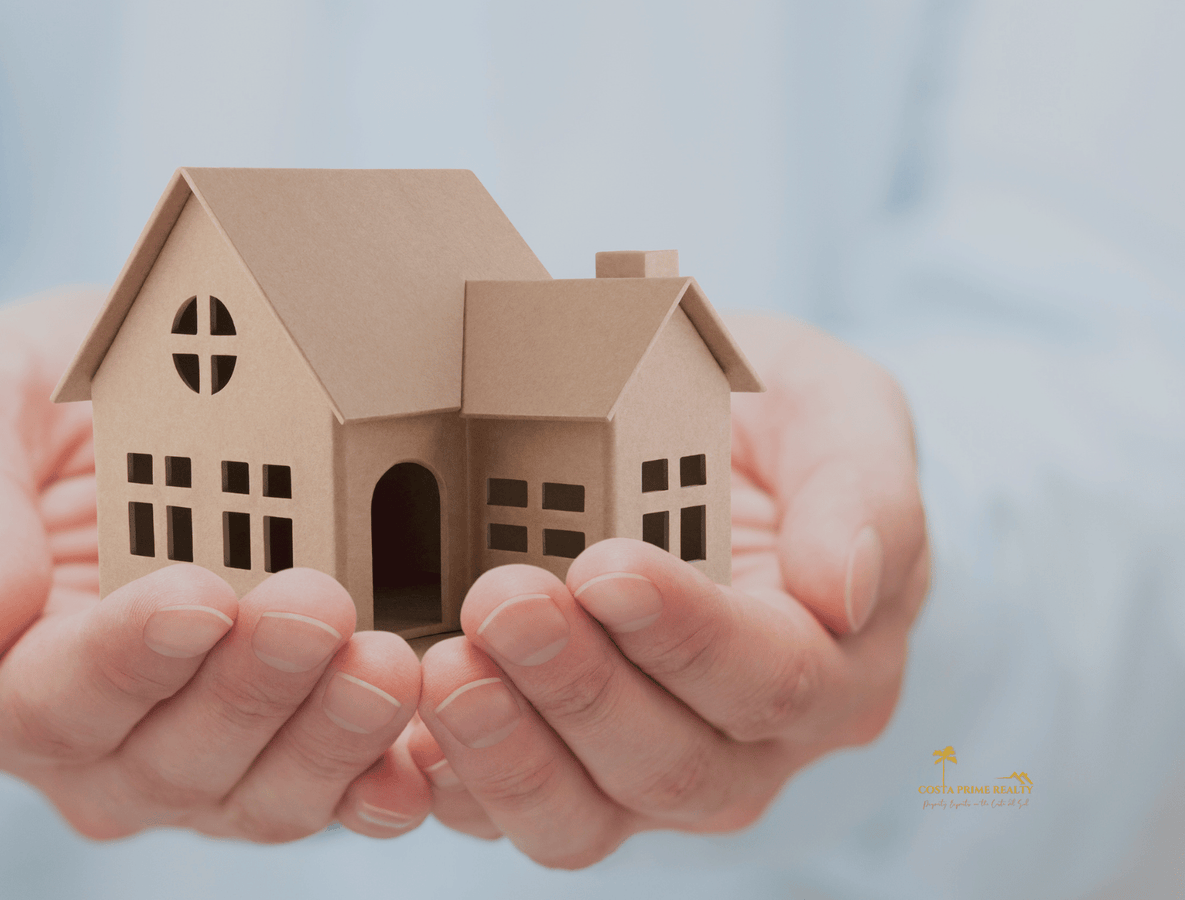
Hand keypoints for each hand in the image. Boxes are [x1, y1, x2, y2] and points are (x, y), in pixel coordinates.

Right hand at [0, 288, 427, 841]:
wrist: (111, 416)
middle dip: (251, 687)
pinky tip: (422, 759)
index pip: (50, 698)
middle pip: (166, 758)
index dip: (128, 657)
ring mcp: (183, 768)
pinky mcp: (274, 757)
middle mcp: (82, 752)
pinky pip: (326, 798)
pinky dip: (376, 786)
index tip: (200, 594)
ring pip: (255, 794)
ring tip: (389, 661)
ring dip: (329, 737)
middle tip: (320, 604)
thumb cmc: (20, 408)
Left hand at [410, 313, 929, 866]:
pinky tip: (402, 727)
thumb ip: (863, 491)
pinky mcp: (556, 774)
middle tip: (502, 602)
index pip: (770, 677)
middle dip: (578, 687)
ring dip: (505, 750)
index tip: (607, 565)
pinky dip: (450, 782)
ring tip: (443, 666)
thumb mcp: (840, 412)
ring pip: (583, 816)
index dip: (686, 632)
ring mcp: (644, 776)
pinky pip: (502, 812)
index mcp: (833, 668)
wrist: (705, 455)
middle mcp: (746, 749)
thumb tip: (847, 587)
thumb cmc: (779, 431)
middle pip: (669, 763)